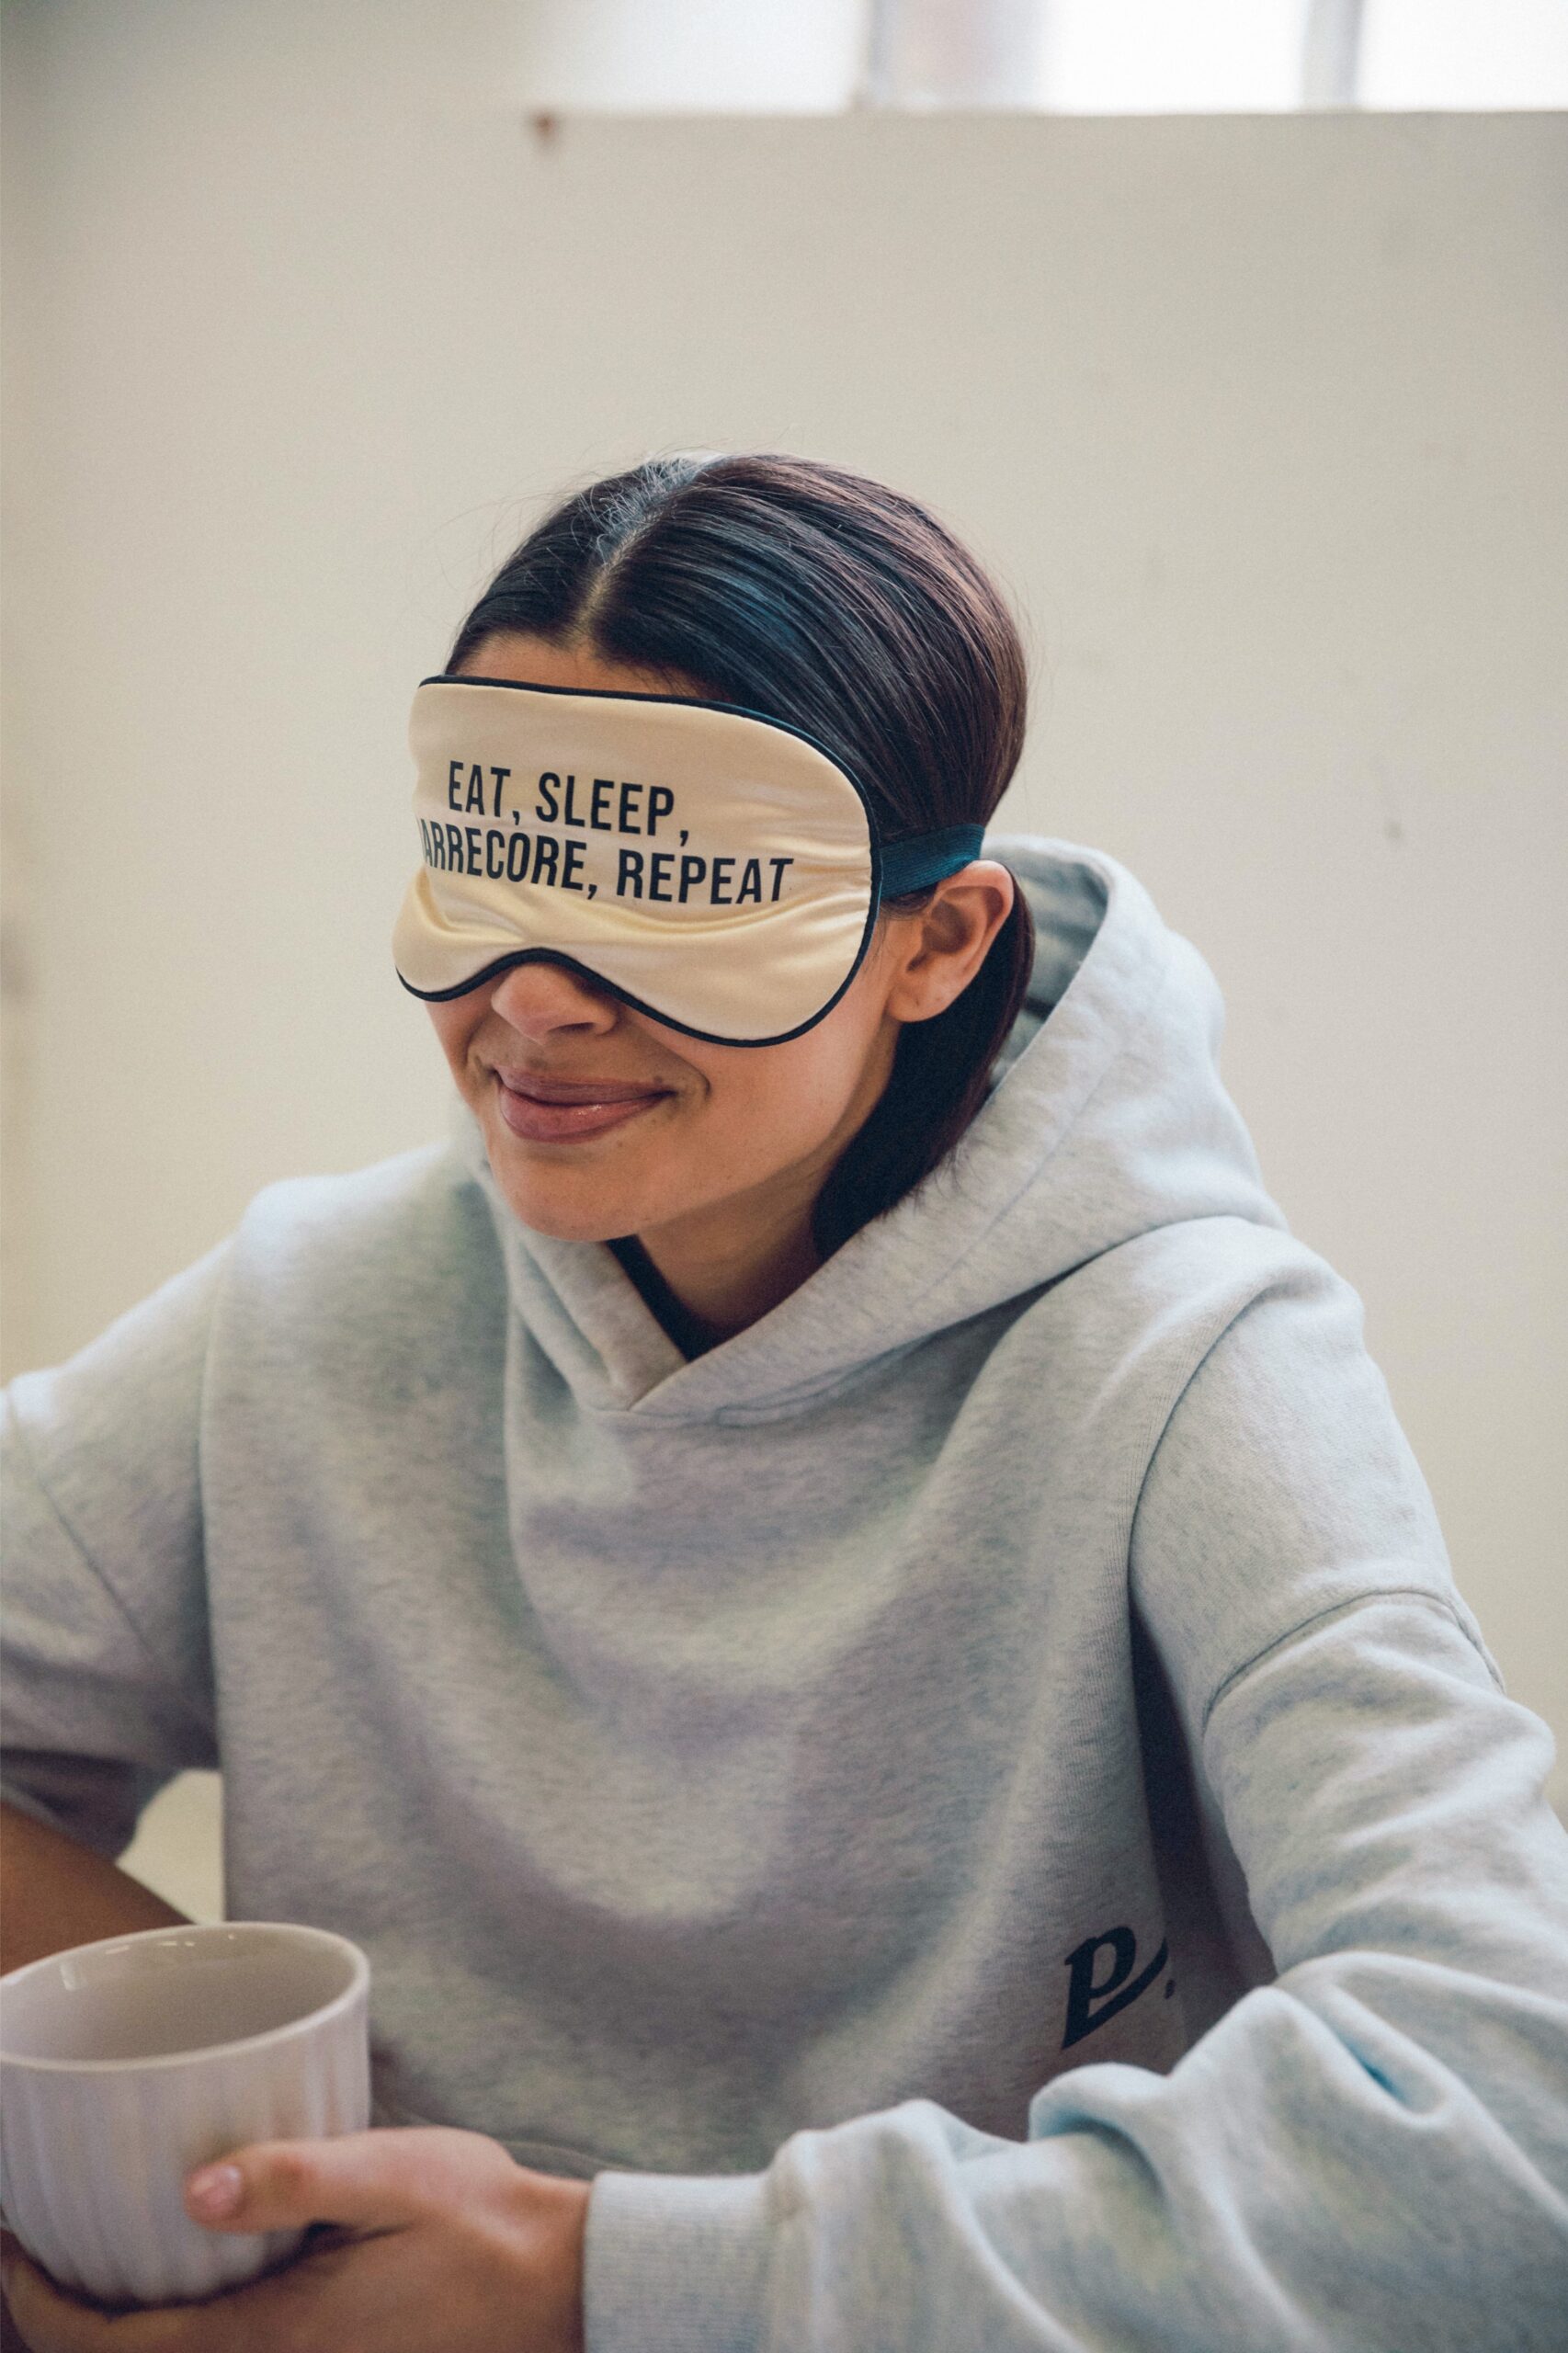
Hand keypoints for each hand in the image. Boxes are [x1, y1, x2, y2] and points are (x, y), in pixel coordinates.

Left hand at [0, 2126, 588, 2351]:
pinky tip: (176, 2273)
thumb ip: (298, 2177)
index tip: (11, 2242)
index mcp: (268, 2337)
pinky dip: (165, 2334)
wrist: (560, 2289)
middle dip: (58, 2324)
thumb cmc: (485, 2224)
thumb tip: (193, 2189)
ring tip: (86, 2258)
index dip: (40, 2306)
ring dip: (110, 2335)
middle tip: (33, 2246)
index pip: (112, 2350)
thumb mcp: (395, 2174)